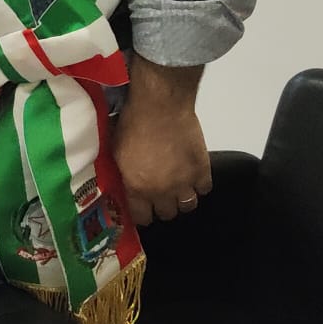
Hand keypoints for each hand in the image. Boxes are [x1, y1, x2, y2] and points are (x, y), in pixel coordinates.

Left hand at [112, 73, 212, 227]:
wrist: (160, 105)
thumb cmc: (132, 123)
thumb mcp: (118, 151)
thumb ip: (125, 173)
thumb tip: (127, 182)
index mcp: (137, 187)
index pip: (142, 218)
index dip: (142, 214)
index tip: (142, 208)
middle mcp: (162, 191)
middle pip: (167, 214)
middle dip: (162, 206)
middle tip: (160, 195)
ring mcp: (184, 182)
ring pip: (188, 206)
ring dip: (182, 198)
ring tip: (178, 188)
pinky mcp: (202, 170)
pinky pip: (204, 189)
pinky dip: (199, 184)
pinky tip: (193, 175)